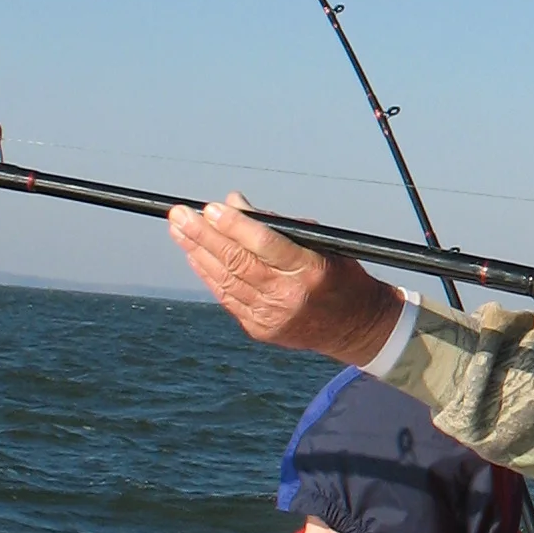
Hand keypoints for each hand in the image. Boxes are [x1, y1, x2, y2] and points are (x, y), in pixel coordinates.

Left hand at [168, 193, 406, 362]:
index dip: (235, 226)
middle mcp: (290, 296)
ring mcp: (272, 316)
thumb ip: (277, 225)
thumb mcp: (321, 242)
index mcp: (311, 270)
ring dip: (198, 253)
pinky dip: (208, 275)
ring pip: (226, 280)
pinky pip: (227, 298)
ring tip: (178, 230)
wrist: (355, 327)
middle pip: (238, 262)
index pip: (266, 245)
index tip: (210, 208)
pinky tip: (194, 256)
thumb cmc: (339, 275)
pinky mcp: (260, 329)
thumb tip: (233, 203)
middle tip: (179, 215)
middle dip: (204, 236)